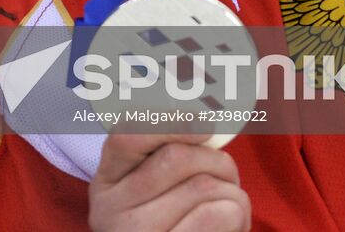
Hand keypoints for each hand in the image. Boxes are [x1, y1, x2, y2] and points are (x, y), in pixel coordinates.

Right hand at [88, 131, 249, 231]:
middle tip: (227, 172)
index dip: (168, 123)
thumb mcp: (144, 193)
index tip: (203, 124)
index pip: (126, 138)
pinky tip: (232, 221)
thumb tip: (205, 127)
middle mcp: (114, 210)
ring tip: (229, 202)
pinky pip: (220, 214)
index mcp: (107, 183)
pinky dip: (238, 211)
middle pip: (176, 158)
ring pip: (204, 185)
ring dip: (232, 189)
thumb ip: (164, 161)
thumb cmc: (164, 225)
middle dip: (215, 159)